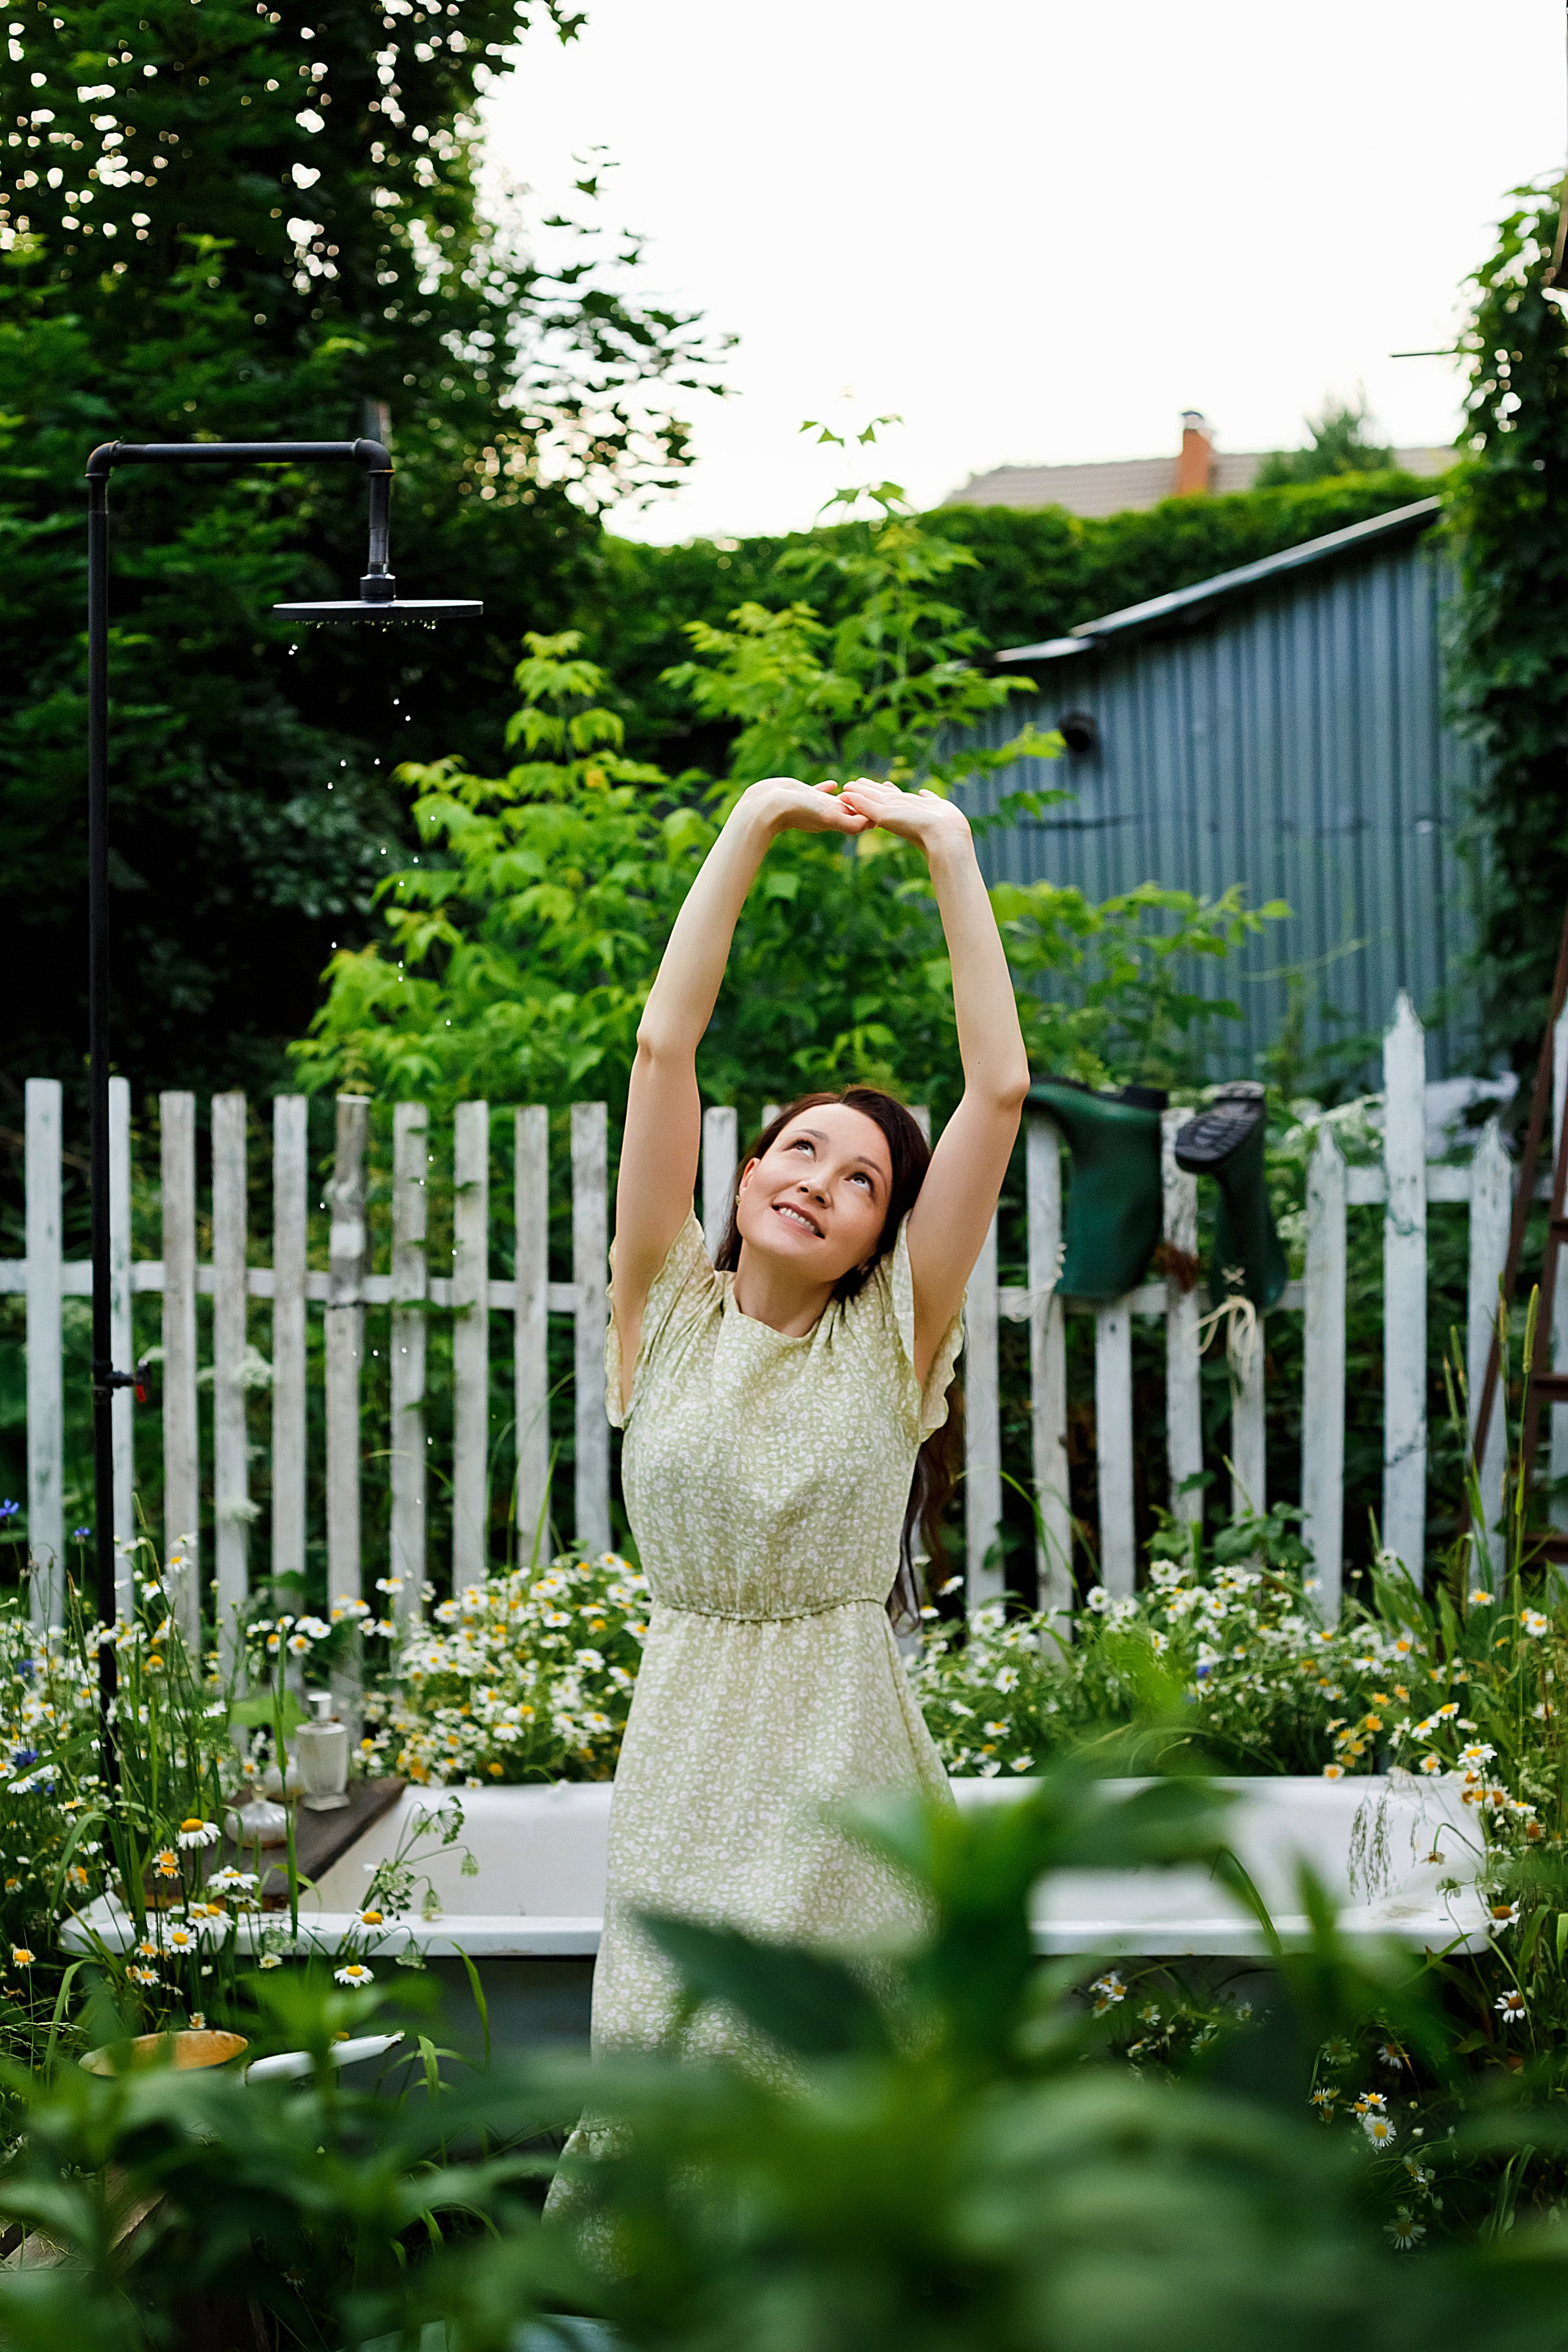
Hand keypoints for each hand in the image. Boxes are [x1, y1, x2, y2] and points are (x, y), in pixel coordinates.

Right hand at [746, 777, 871, 836]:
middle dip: (866, 805)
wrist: (766, 807)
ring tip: (858, 789)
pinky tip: (833, 783)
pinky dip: (827, 789)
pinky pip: (819, 793)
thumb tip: (871, 824)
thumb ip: (849, 822)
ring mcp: (815, 806)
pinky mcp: (803, 796)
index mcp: (835, 821)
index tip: (890, 805)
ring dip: (849, 796)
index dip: (876, 814)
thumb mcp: (827, 816)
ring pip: (837, 802)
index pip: (862, 820)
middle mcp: (827, 815)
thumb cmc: (797, 811)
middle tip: (881, 795)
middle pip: (853, 812)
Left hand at [838, 778, 972, 854]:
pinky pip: (929, 799)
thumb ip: (866, 805)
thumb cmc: (914, 827)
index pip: (870, 798)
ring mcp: (920, 809)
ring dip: (895, 791)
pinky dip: (925, 795)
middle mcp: (903, 809)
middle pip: (884, 796)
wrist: (944, 837)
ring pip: (905, 797)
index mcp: (890, 811)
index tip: (848, 786)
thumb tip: (843, 795)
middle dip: (872, 789)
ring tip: (887, 784)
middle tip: (860, 781)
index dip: (859, 791)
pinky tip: (923, 793)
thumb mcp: (885, 815)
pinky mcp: (938, 808)